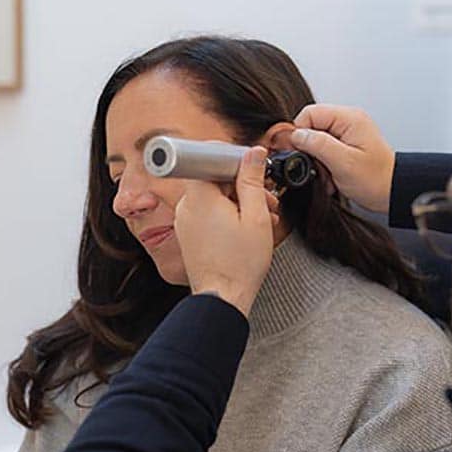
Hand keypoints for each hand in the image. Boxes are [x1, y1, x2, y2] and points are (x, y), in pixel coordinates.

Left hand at [173, 147, 274, 316]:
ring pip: (213, 197)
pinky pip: (208, 213)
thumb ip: (253, 180)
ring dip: (238, 201)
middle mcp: (186, 206)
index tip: (248, 167)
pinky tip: (247, 227)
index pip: (205, 157)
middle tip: (266, 199)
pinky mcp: (189, 234)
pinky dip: (227, 214)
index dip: (229, 158)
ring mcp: (185, 221)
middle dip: (242, 185)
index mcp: (200, 197)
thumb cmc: (240, 263)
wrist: (224, 298)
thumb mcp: (256, 216)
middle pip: (213, 179)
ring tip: (263, 218)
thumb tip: (253, 153)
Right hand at [288, 104, 394, 212]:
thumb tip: (296, 135)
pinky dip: (324, 165)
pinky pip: (325, 151)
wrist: (393, 193)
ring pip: (316, 141)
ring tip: (328, 174)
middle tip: (318, 167)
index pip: (310, 113)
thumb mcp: (343, 162)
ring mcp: (347, 134)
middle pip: (311, 127)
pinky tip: (331, 177)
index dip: (299, 133)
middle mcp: (348, 122)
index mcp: (349, 119)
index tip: (300, 152)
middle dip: (309, 150)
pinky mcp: (346, 146)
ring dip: (317, 161)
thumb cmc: (377, 179)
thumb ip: (318, 145)